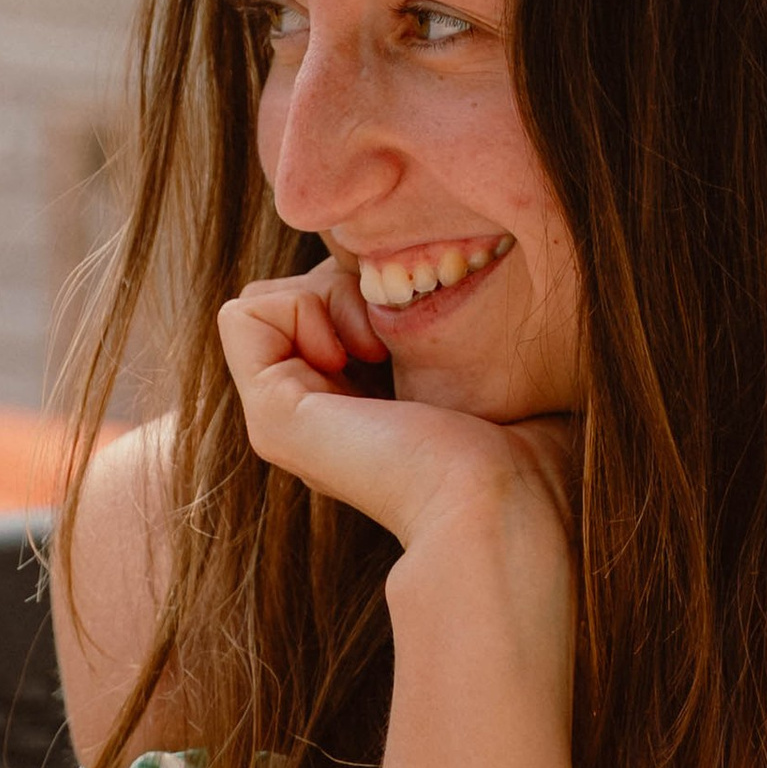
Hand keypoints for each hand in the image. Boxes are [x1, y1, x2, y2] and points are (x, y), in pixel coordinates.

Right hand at [219, 260, 572, 563]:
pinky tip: (354, 352)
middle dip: (346, 283)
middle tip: (396, 334)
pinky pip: (243, 314)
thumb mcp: (481, 361)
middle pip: (296, 293)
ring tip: (378, 345)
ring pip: (265, 301)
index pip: (331, 300)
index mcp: (361, 407)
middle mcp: (316, 415)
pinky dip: (299, 307)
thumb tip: (445, 264)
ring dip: (324, 293)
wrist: (505, 502)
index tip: (424, 319)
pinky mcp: (272, 418)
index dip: (371, 283)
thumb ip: (446, 323)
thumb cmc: (524, 442)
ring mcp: (287, 419)